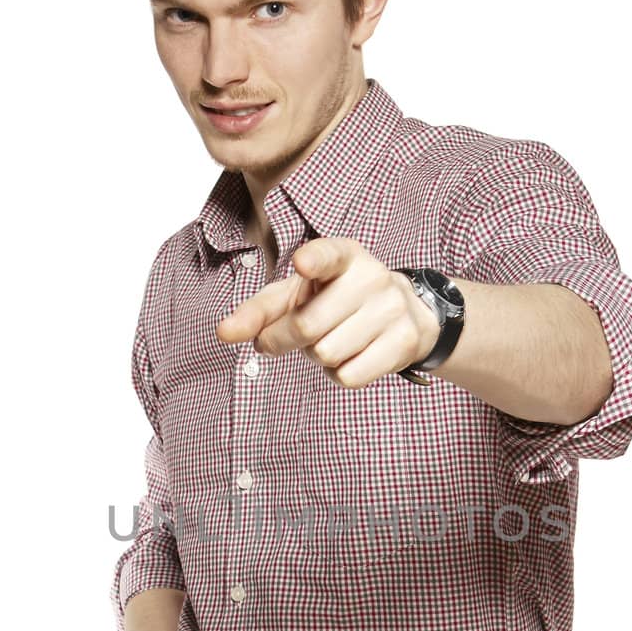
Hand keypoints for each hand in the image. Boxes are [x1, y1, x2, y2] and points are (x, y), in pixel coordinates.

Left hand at [215, 236, 440, 387]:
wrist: (408, 314)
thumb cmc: (337, 300)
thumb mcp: (299, 294)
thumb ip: (259, 311)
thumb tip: (223, 332)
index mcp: (343, 256)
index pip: (327, 255)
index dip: (314, 261)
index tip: (302, 264)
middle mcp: (370, 278)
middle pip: (308, 325)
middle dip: (287, 339)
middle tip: (294, 335)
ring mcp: (391, 310)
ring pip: (327, 354)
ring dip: (317, 357)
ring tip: (332, 339)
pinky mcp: (403, 342)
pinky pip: (349, 375)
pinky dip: (339, 374)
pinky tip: (351, 355)